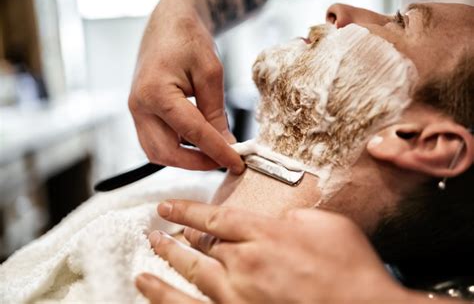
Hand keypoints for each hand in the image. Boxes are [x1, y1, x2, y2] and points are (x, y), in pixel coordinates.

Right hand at [128, 0, 243, 173]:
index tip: (237, 163)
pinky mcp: (141, 114)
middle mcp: (139, 106)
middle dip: (198, 163)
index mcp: (156, 92)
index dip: (217, 151)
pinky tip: (198, 144)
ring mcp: (136, 112)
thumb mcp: (210, 73)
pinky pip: (155, 143)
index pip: (192, 132)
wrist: (169, 25)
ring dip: (186, 160)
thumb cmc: (188, 40)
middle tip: (225, 161)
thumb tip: (225, 144)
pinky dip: (177, 149)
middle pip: (166, 152)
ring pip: (157, 153)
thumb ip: (216, 112)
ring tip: (213, 153)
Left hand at [136, 200, 418, 302]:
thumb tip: (278, 221)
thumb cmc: (351, 272)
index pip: (217, 216)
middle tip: (159, 231)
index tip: (169, 207)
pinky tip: (155, 293)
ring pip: (193, 275)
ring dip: (168, 262)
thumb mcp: (328, 226)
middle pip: (203, 246)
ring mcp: (240, 296)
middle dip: (178, 237)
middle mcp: (247, 263)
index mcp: (266, 234)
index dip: (189, 210)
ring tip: (150, 255)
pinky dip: (171, 300)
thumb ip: (295, 218)